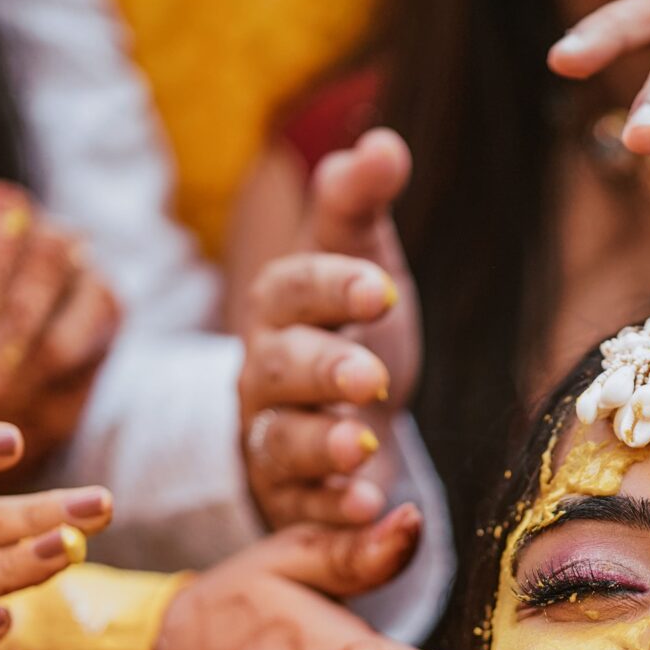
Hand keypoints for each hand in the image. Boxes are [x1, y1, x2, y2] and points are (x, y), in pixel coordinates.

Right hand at [238, 128, 420, 529]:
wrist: (330, 418)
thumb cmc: (346, 329)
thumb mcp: (360, 263)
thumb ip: (362, 206)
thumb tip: (381, 141)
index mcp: (284, 306)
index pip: (295, 288)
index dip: (332, 288)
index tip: (379, 290)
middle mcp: (268, 372)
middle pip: (281, 368)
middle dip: (322, 371)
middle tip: (369, 376)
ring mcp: (273, 437)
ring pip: (283, 442)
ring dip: (322, 447)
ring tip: (364, 448)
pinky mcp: (292, 496)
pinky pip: (303, 507)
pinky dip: (333, 509)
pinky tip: (369, 508)